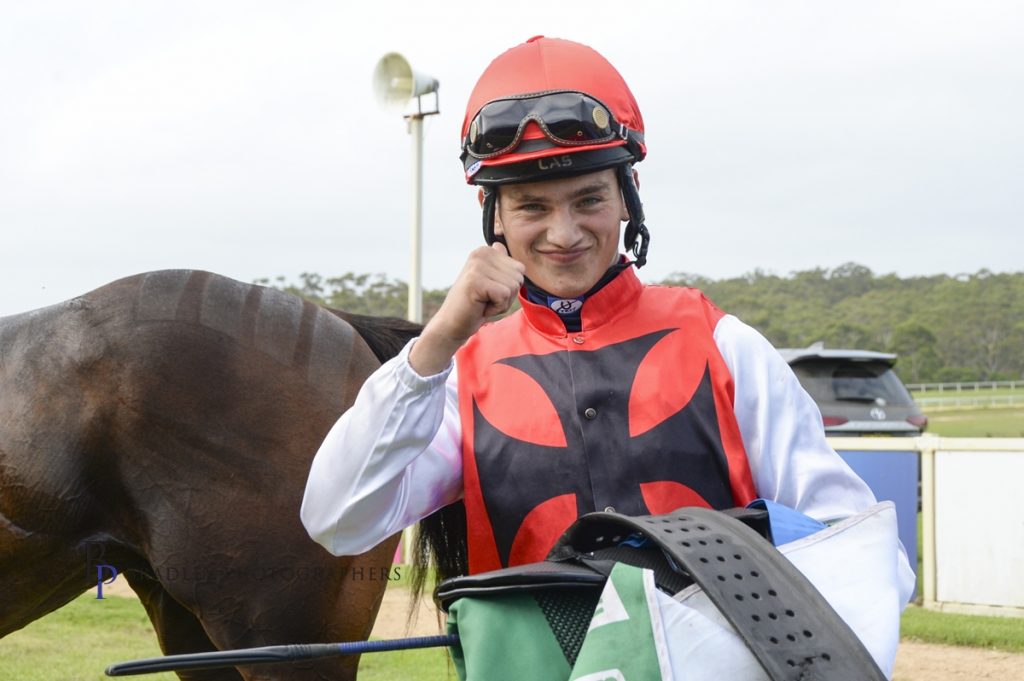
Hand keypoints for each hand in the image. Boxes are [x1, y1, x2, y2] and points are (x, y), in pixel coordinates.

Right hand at [409, 243, 524, 375]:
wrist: (452, 323)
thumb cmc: (475, 304)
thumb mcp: (490, 280)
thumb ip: (498, 263)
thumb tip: (499, 243)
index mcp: (486, 251)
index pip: (520, 269)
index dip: (509, 287)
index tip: (490, 291)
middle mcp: (481, 253)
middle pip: (518, 277)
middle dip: (507, 295)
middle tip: (486, 299)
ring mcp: (477, 265)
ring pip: (512, 287)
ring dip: (501, 302)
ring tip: (482, 302)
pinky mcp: (475, 280)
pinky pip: (504, 295)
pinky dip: (496, 308)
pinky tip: (480, 307)